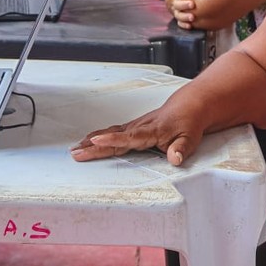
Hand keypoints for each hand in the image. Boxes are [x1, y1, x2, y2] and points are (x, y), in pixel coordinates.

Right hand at [70, 96, 207, 165]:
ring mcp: (135, 126)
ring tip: (76, 148)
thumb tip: (174, 159)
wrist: (189, 106)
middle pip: (113, 137)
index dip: (111, 141)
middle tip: (76, 153)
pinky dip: (99, 137)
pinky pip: (113, 132)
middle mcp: (140, 127)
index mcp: (151, 131)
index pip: (128, 138)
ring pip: (110, 133)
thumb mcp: (190, 138)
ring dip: (92, 141)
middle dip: (93, 145)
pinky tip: (89, 141)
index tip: (95, 141)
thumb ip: (181, 149)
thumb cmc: (188, 123)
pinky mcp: (133, 127)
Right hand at [164, 0, 196, 27]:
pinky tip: (190, 25)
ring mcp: (175, 12)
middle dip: (185, 4)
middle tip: (192, 4)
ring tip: (192, 17)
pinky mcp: (179, 19)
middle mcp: (174, 3)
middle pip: (178, 4)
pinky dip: (184, 25)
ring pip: (179, 15)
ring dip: (185, 16)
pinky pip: (180, 23)